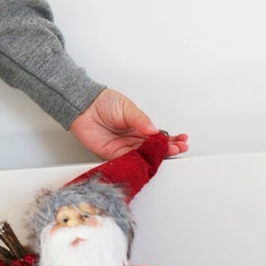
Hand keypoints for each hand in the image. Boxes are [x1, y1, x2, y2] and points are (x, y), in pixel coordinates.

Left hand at [69, 89, 188, 158]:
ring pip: (144, 156)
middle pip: (154, 148)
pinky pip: (128, 161)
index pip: (159, 136)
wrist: (83, 106)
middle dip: (168, 149)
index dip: (171, 139)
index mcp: (139, 126)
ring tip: (170, 154)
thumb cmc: (103, 103)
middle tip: (179, 148)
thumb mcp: (127, 108)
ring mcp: (123, 147)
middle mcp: (133, 139)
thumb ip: (141, 120)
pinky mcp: (112, 154)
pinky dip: (139, 162)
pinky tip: (149, 161)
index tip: (182, 140)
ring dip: (157, 157)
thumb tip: (154, 129)